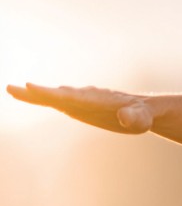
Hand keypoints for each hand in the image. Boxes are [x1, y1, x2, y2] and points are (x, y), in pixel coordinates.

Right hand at [6, 82, 154, 133]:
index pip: (72, 96)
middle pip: (58, 94)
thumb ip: (135, 117)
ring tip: (12, 89)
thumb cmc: (145, 116)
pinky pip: (57, 102)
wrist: (144, 111)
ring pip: (54, 96)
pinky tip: (26, 94)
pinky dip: (41, 98)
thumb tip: (125, 118)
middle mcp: (86, 97)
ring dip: (34, 94)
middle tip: (14, 88)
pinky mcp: (79, 107)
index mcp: (98, 99)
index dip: (53, 93)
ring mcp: (80, 101)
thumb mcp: (143, 119)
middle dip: (39, 93)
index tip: (32, 87)